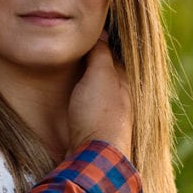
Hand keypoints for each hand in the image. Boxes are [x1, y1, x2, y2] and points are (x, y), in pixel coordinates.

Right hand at [68, 36, 131, 156]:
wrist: (95, 159)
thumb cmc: (98, 114)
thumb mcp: (100, 76)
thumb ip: (101, 54)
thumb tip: (101, 33)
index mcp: (124, 83)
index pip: (112, 56)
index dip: (99, 44)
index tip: (83, 36)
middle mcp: (121, 100)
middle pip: (105, 76)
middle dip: (93, 66)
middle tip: (72, 54)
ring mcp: (110, 119)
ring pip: (97, 95)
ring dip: (86, 86)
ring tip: (68, 75)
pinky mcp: (97, 135)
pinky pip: (89, 112)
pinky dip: (81, 103)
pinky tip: (70, 103)